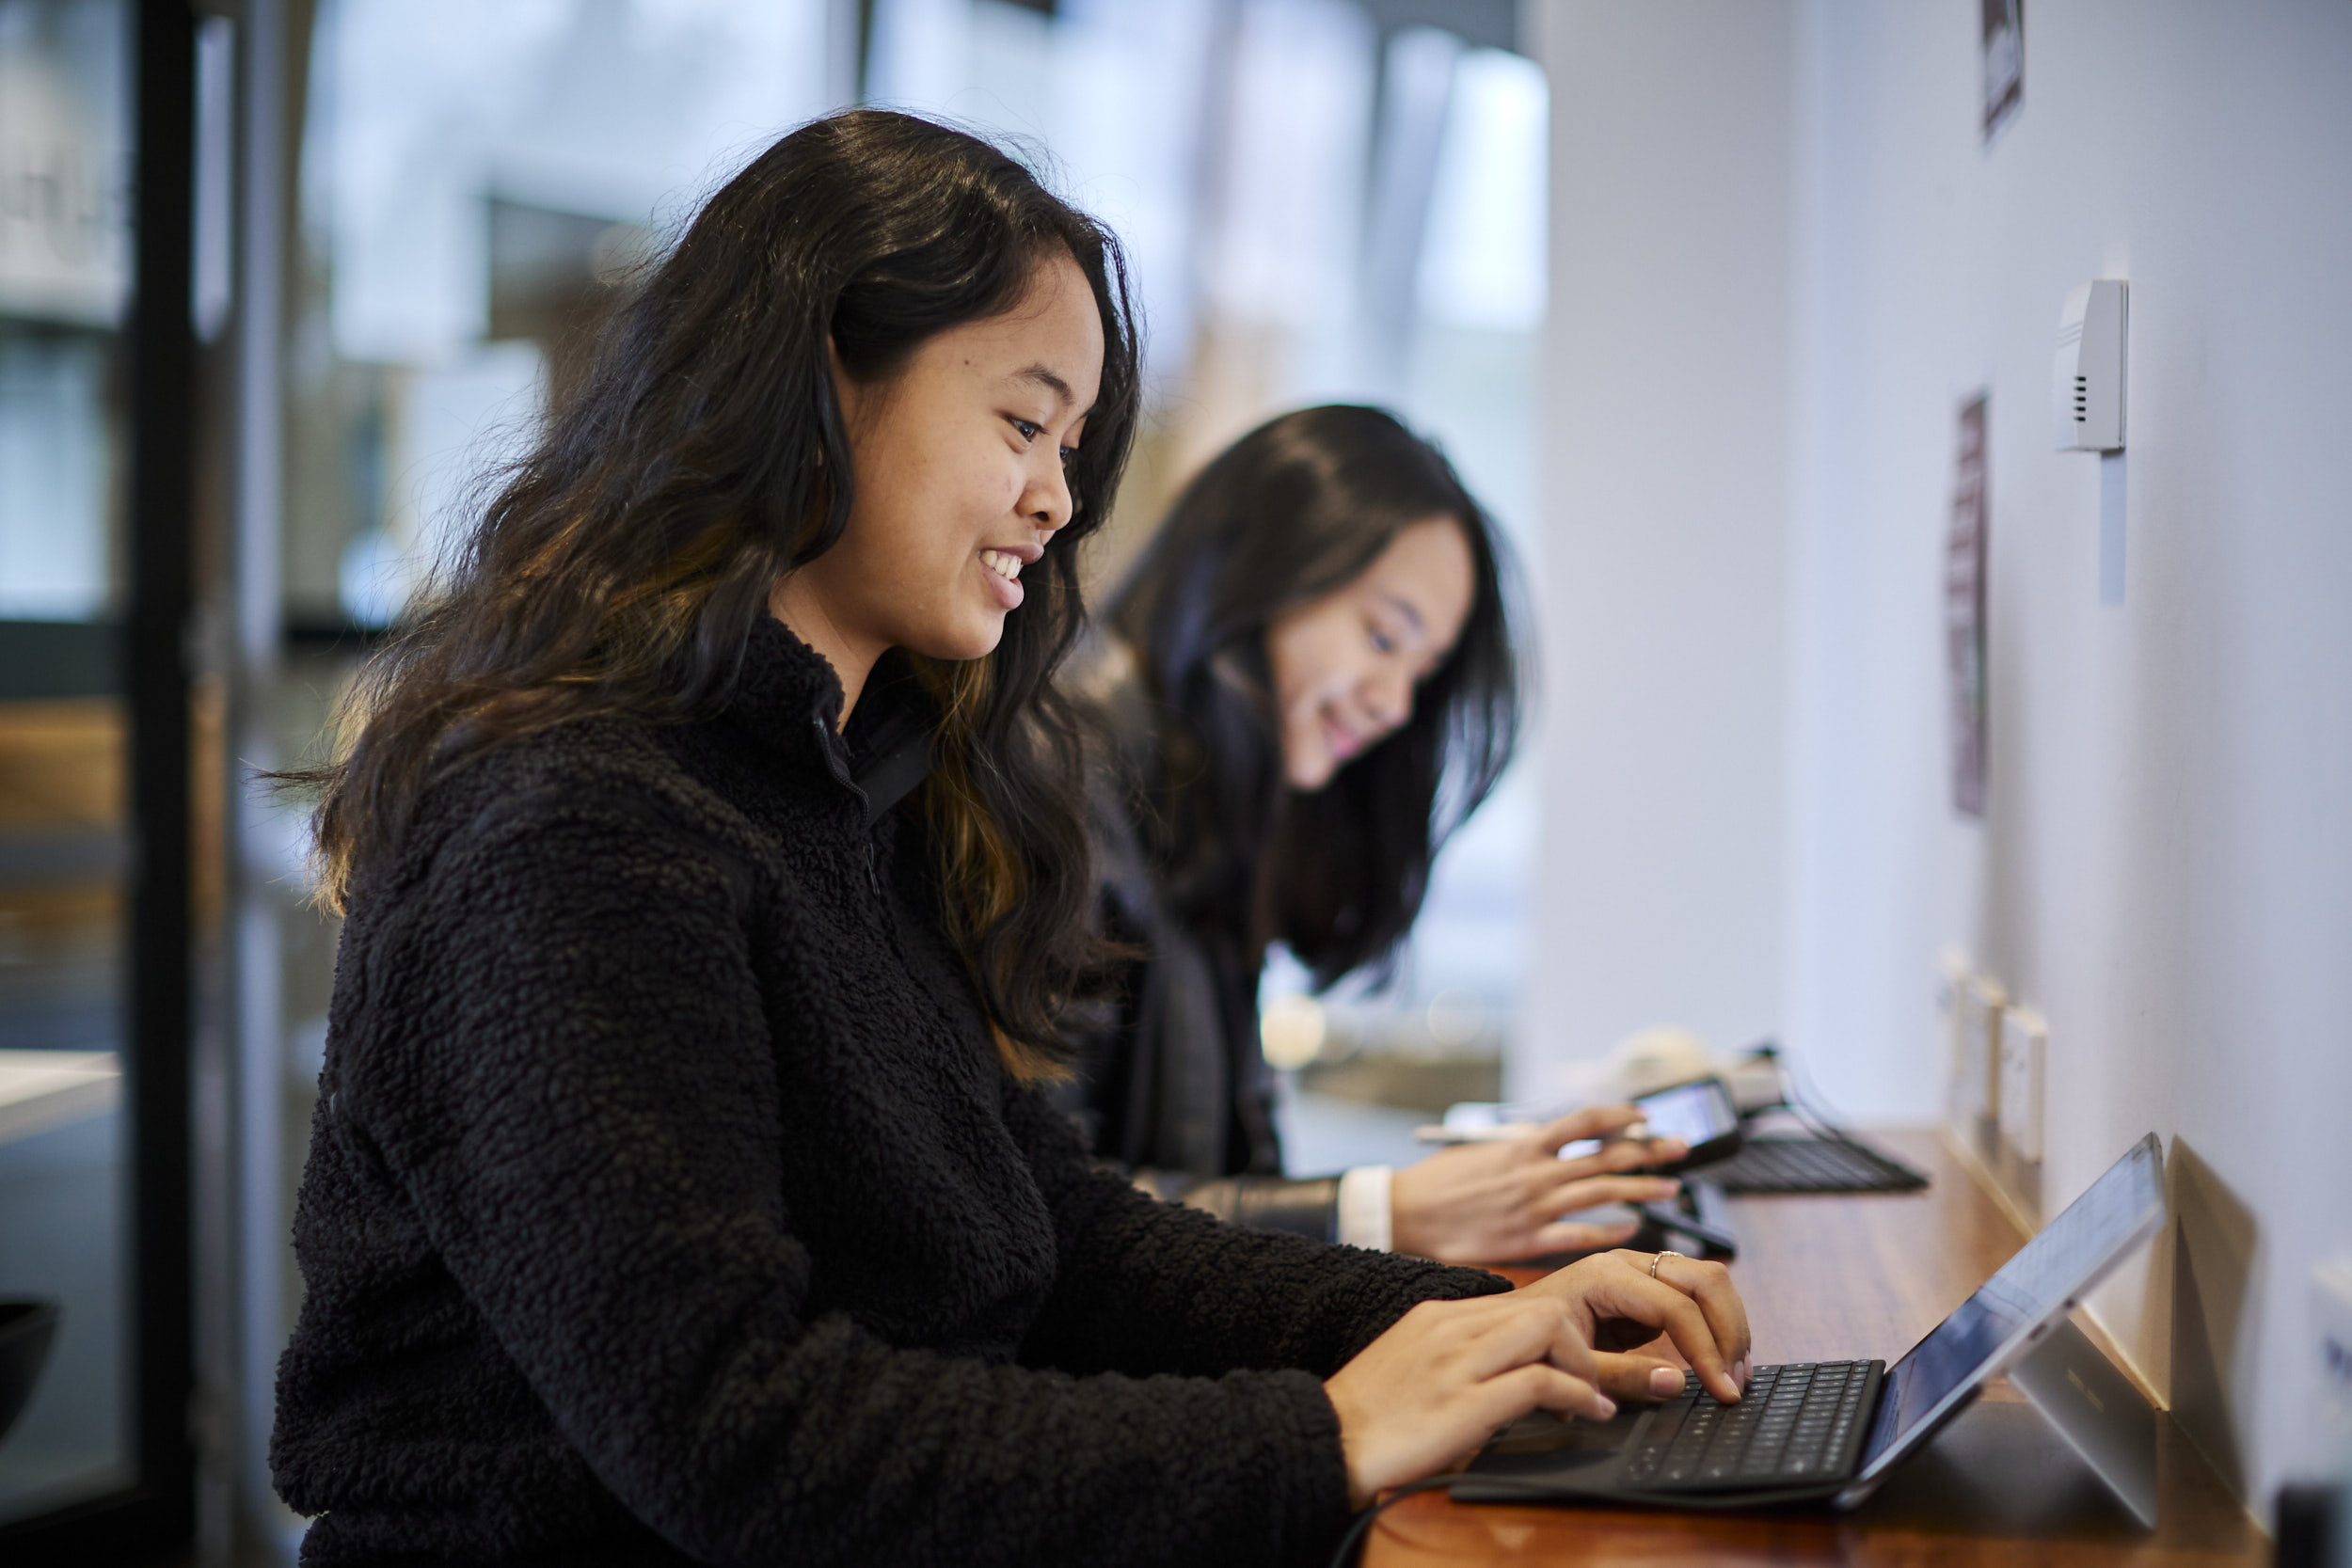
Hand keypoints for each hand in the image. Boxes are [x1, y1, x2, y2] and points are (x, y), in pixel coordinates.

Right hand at [1322, 1292, 1615, 1508]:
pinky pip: (1542, 1382)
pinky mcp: (1465, 1402)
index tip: (1567, 1366)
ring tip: (1588, 1398)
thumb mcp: (1413, 1362)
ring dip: (1584, 1366)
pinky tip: (1587, 1413)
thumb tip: (1503, 1366)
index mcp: (1438, 1314)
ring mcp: (1457, 1361)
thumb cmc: (1370, 1415)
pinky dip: (1577, 1396)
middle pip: (1543, 1307)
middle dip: (1580, 1345)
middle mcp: (1450, 1327)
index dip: (1558, 1333)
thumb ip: (1455, 1353)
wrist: (1328, 1440)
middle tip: (1585, 1384)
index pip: (1520, 1302)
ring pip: (1550, 1329)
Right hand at [1389, 1104, 1687, 1263]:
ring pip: (1602, 1193)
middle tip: (1681, 1147)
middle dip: (1649, 1150)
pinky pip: (1580, 1236)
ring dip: (1642, 1189)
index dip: (1620, 1116)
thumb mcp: (1481, 1149)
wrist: (1405, 1213)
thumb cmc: (1438, 1182)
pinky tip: (1631, 1229)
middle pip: (1606, 1156)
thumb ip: (1520, 1148)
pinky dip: (1610, 1231)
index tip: (1646, 1117)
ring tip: (1671, 1187)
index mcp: (1523, 1145)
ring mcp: (1533, 1207)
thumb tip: (1551, 1142)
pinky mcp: (1527, 1241)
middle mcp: (1534, 1172)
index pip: (1584, 1121)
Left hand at [1521, 1248, 1752, 1403]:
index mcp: (1606, 1275)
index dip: (1706, 1351)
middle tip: (1735, 1382)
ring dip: (1730, 1326)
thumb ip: (1622, 1375)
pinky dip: (1716, 1325)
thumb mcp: (1571, 1366)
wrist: (1508, 1326)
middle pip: (1705, 1280)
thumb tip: (1677, 1382)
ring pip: (1709, 1282)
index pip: (1676, 1307)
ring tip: (1735, 1373)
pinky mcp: (1650, 1287)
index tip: (1723, 1391)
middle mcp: (1629, 1263)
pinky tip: (1720, 1360)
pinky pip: (1698, 1296)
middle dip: (1729, 1331)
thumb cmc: (1532, 1343)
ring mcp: (1642, 1270)